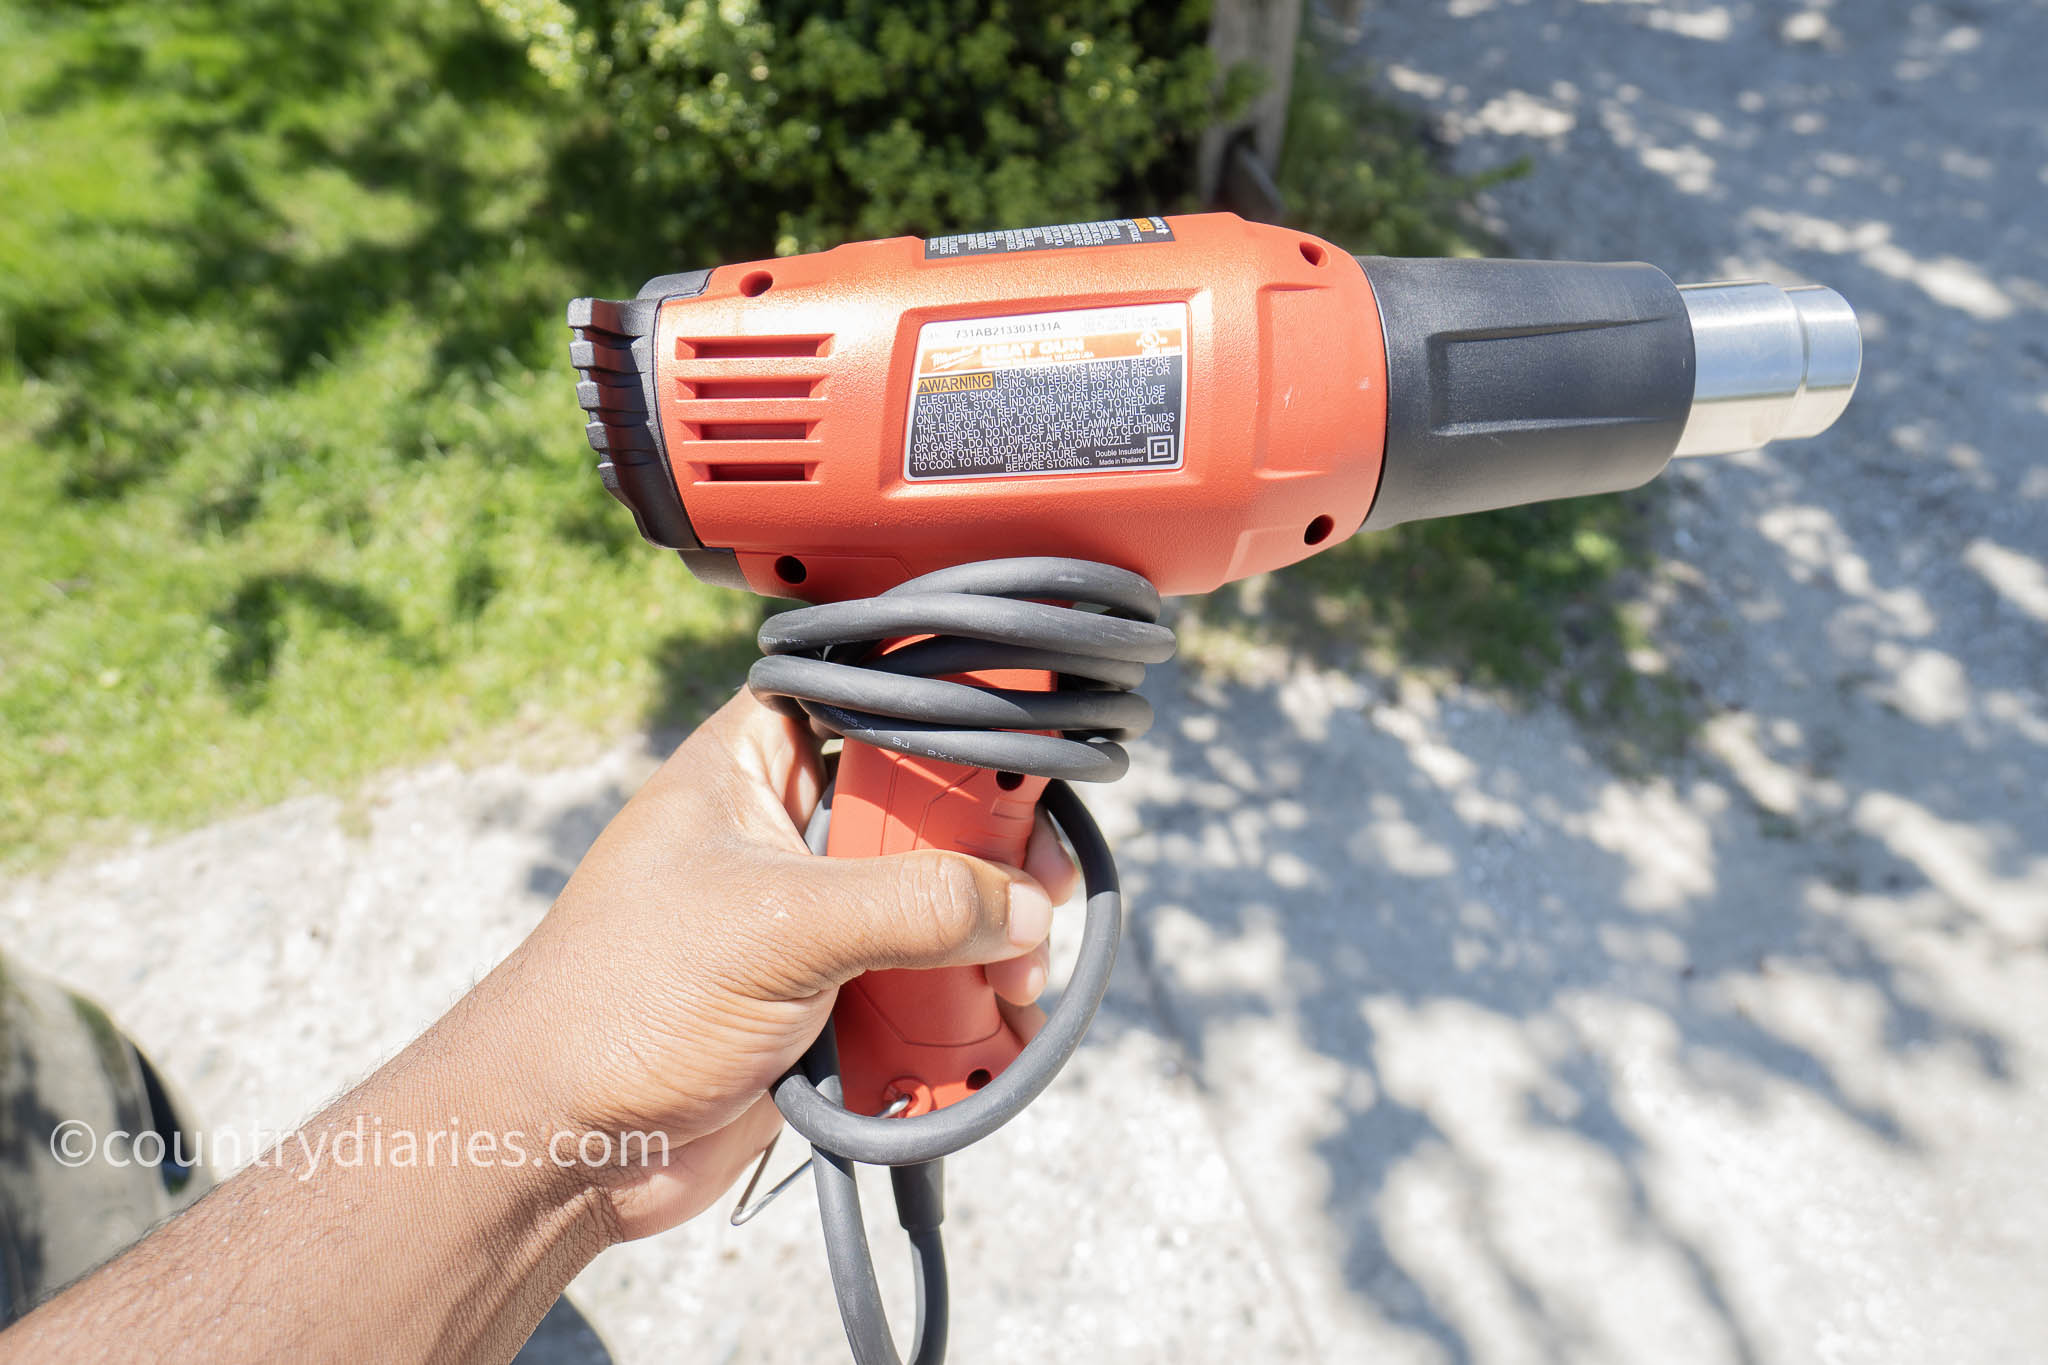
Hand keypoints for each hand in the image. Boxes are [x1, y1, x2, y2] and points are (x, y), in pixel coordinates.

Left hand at [494, 690, 1073, 1240]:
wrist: (562, 1145)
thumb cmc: (623, 1002)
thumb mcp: (778, 927)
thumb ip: (911, 902)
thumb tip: (1021, 910)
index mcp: (755, 764)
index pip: (879, 704)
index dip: (957, 728)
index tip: (1030, 770)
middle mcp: (789, 830)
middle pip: (929, 814)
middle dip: (995, 859)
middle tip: (1041, 899)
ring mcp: (814, 918)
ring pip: (939, 906)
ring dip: (991, 945)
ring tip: (1017, 986)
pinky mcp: (830, 999)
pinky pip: (924, 987)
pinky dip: (966, 1008)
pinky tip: (998, 1030)